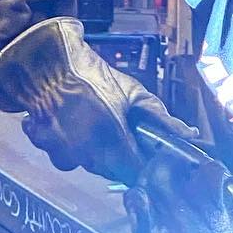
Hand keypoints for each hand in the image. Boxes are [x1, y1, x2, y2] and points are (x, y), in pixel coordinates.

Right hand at [0, 18, 193, 184]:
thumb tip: (188, 135)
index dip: (142, 165)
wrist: (44, 61)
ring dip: (94, 153)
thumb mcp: (132, 91)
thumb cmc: (90, 73)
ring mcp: (63, 149)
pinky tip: (69, 124)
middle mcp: (88, 150)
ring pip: (87, 165)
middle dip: (119, 158)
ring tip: (93, 125)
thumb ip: (160, 117)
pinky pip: (63, 155)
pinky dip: (67, 145)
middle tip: (120, 134)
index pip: (136, 171)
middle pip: (111, 171)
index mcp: (113, 137)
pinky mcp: (45, 145)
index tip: (144, 154)